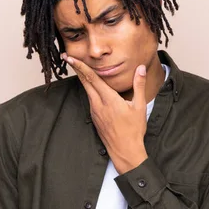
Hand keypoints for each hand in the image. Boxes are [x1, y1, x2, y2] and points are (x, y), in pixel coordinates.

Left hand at [63, 54, 147, 173]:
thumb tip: (140, 69)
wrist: (125, 150)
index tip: (71, 58)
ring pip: (86, 90)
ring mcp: (95, 112)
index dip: (81, 66)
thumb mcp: (139, 106)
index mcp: (109, 100)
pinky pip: (90, 99)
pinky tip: (89, 86)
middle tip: (67, 57)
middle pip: (85, 82)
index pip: (92, 79)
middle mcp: (98, 104)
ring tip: (77, 67)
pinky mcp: (94, 117)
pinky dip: (87, 89)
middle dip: (76, 69)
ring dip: (81, 78)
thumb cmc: (134, 130)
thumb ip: (138, 85)